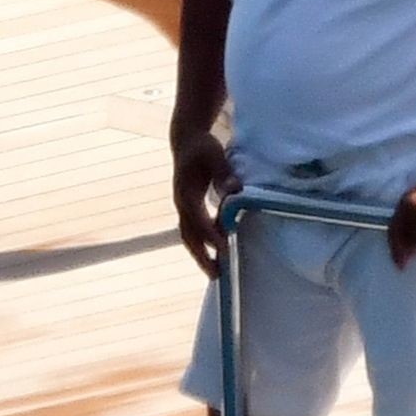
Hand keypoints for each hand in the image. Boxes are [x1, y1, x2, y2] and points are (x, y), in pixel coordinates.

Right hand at [172, 131, 240, 278]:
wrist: (186, 140)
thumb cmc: (203, 147)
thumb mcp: (215, 155)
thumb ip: (224, 174)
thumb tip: (234, 190)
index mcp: (186, 192)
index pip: (198, 219)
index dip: (210, 235)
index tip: (224, 248)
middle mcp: (181, 203)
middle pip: (188, 235)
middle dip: (201, 255)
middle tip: (216, 275)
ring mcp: (183, 206)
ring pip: (188, 236)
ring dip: (200, 254)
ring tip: (215, 272)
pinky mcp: (188, 207)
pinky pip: (192, 231)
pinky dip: (202, 244)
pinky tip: (216, 252)